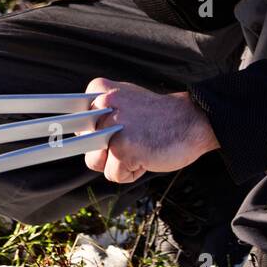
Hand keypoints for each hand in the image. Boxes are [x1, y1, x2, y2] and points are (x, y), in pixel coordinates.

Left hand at [83, 77, 218, 184]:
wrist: (192, 121)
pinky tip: (147, 156)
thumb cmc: (159, 116)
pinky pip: (113, 175)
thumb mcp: (125, 101)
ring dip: (117, 162)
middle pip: (84, 144)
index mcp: (101, 90)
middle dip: (105, 149)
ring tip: (139, 147)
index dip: (93, 132)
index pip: (73, 121)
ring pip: (94, 162)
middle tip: (131, 138)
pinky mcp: (123, 149)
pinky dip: (131, 173)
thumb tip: (74, 134)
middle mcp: (102, 105)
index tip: (111, 130)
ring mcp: (111, 127)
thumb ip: (100, 113)